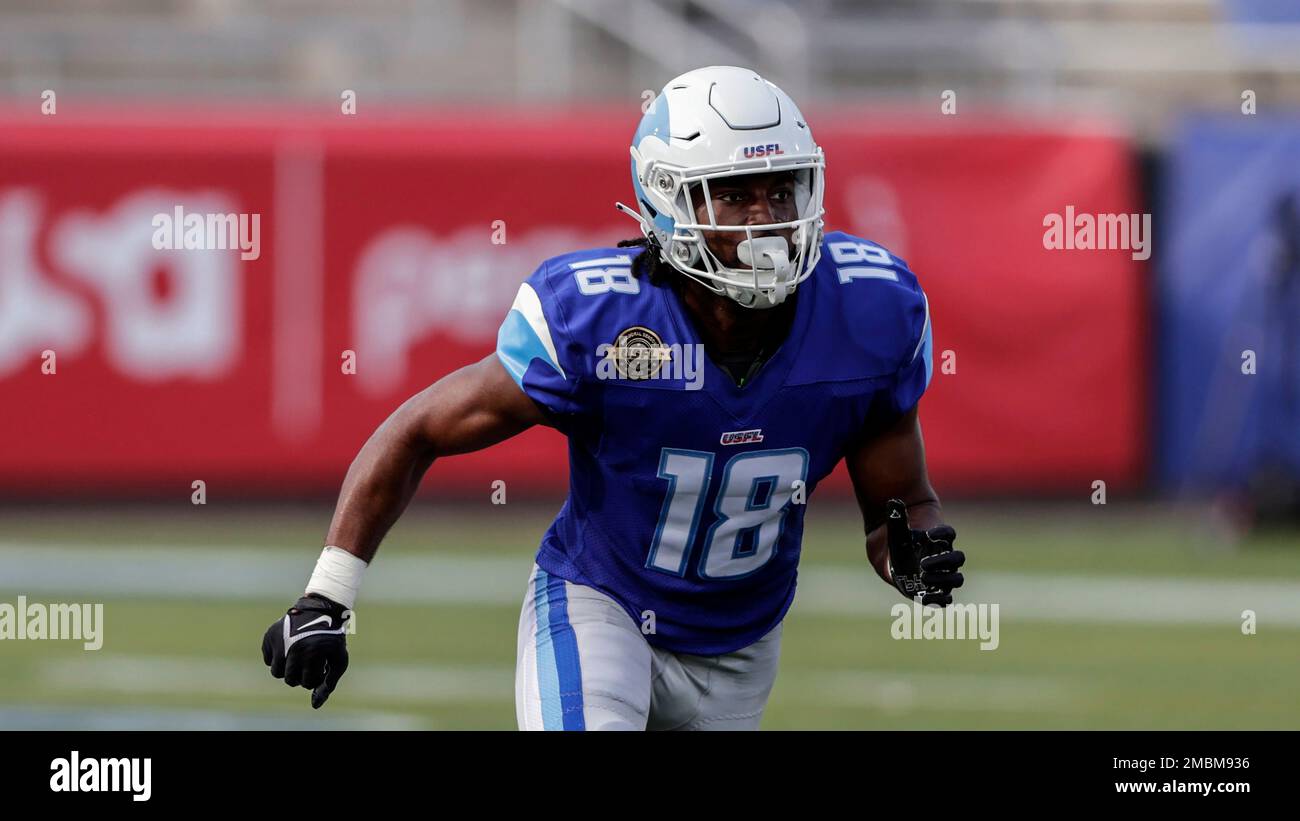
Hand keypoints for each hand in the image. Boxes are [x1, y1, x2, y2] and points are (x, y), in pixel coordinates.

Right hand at [262, 594, 350, 708]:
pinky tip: (288, 647)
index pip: (307, 683)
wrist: (321, 610)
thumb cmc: (331, 639)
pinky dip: (276, 657)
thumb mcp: (338, 660)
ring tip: (297, 658)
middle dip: (299, 675)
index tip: (320, 667)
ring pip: (276, 672)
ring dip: (287, 669)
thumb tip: (315, 705)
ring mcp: (280, 641)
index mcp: (313, 653)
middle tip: (307, 663)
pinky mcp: (270, 636)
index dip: (315, 677)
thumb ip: (329, 683)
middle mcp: (294, 647)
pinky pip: (268, 659)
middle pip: (289, 680)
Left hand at [884, 498, 964, 605]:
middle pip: (957, 559)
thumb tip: (893, 501)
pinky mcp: (934, 590)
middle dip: (943, 563)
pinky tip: (925, 599)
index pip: (949, 534)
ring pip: (956, 579)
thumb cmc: (899, 541)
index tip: (927, 534)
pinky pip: (945, 598)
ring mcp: (941, 575)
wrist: (895, 557)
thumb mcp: (896, 529)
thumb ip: (897, 516)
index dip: (942, 533)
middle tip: (922, 564)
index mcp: (938, 540)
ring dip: (943, 581)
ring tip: (923, 579)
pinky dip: (939, 600)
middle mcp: (944, 558)